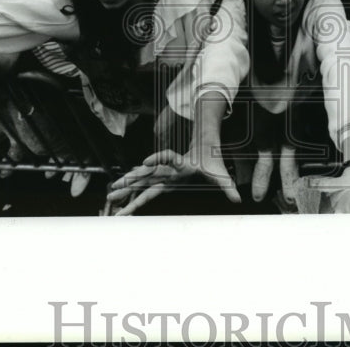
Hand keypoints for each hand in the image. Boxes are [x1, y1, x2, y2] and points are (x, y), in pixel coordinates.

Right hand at [106, 147, 240, 215]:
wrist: (204, 149)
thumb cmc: (211, 163)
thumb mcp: (219, 174)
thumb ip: (227, 186)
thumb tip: (239, 200)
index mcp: (181, 165)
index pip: (167, 158)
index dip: (157, 158)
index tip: (145, 162)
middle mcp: (168, 169)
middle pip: (146, 173)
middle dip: (129, 181)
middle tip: (112, 189)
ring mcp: (162, 174)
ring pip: (141, 181)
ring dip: (126, 188)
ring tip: (110, 196)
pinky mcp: (161, 179)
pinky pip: (145, 187)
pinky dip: (133, 193)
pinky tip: (121, 199)